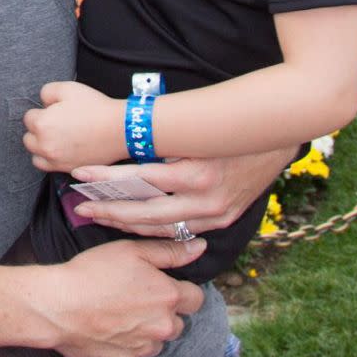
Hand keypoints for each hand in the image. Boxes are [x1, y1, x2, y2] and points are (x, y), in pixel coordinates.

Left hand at [23, 81, 125, 171]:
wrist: (120, 129)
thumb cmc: (95, 108)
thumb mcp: (68, 88)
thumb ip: (47, 92)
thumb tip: (42, 102)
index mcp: (42, 124)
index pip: (29, 118)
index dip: (42, 111)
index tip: (54, 110)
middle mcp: (45, 145)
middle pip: (28, 138)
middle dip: (38, 130)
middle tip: (55, 123)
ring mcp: (55, 160)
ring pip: (35, 155)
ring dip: (41, 146)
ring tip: (55, 138)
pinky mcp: (67, 168)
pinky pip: (48, 167)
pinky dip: (50, 159)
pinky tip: (60, 150)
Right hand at [38, 238, 206, 356]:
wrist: (56, 306)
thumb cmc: (91, 273)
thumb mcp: (131, 250)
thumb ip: (170, 251)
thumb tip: (200, 247)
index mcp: (169, 297)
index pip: (195, 298)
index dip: (180, 291)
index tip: (160, 286)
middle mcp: (163, 327)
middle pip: (177, 322)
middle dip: (162, 313)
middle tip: (133, 299)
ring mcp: (144, 350)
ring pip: (156, 342)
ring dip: (145, 332)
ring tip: (117, 315)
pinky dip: (126, 348)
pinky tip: (107, 332)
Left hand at [70, 147, 295, 236]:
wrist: (277, 136)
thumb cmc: (229, 125)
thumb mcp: (195, 131)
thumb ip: (163, 143)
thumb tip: (119, 143)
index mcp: (196, 172)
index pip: (139, 179)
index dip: (107, 177)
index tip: (80, 173)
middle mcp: (205, 198)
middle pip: (144, 212)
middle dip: (108, 209)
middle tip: (80, 205)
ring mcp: (215, 213)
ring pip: (159, 227)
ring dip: (125, 222)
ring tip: (98, 215)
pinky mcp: (222, 219)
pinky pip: (179, 230)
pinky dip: (153, 228)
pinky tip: (131, 224)